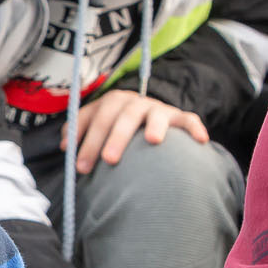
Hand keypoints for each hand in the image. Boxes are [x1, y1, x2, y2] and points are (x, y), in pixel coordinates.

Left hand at [65, 89, 206, 174]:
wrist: (146, 123)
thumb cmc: (116, 130)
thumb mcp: (97, 126)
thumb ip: (79, 132)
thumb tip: (65, 145)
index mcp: (112, 103)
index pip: (96, 116)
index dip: (86, 138)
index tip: (78, 164)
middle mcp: (135, 103)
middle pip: (123, 115)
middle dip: (114, 137)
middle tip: (108, 161)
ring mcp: (158, 109)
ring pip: (155, 114)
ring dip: (153, 126)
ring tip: (152, 141)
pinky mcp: (179, 118)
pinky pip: (189, 120)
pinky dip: (194, 128)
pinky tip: (201, 140)